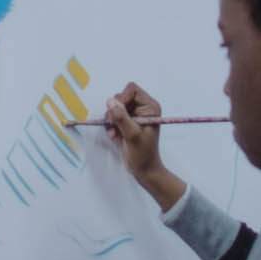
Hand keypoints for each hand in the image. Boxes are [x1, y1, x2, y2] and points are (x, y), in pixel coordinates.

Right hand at [103, 83, 177, 208]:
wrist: (144, 170)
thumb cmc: (143, 154)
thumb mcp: (132, 135)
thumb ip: (121, 117)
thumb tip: (110, 101)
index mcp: (150, 107)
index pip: (132, 89)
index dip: (122, 98)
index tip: (117, 112)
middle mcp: (143, 108)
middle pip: (121, 97)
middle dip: (114, 112)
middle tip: (113, 125)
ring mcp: (134, 115)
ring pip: (115, 107)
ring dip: (111, 120)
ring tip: (114, 134)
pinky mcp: (126, 123)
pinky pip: (113, 117)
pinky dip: (111, 126)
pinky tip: (114, 136)